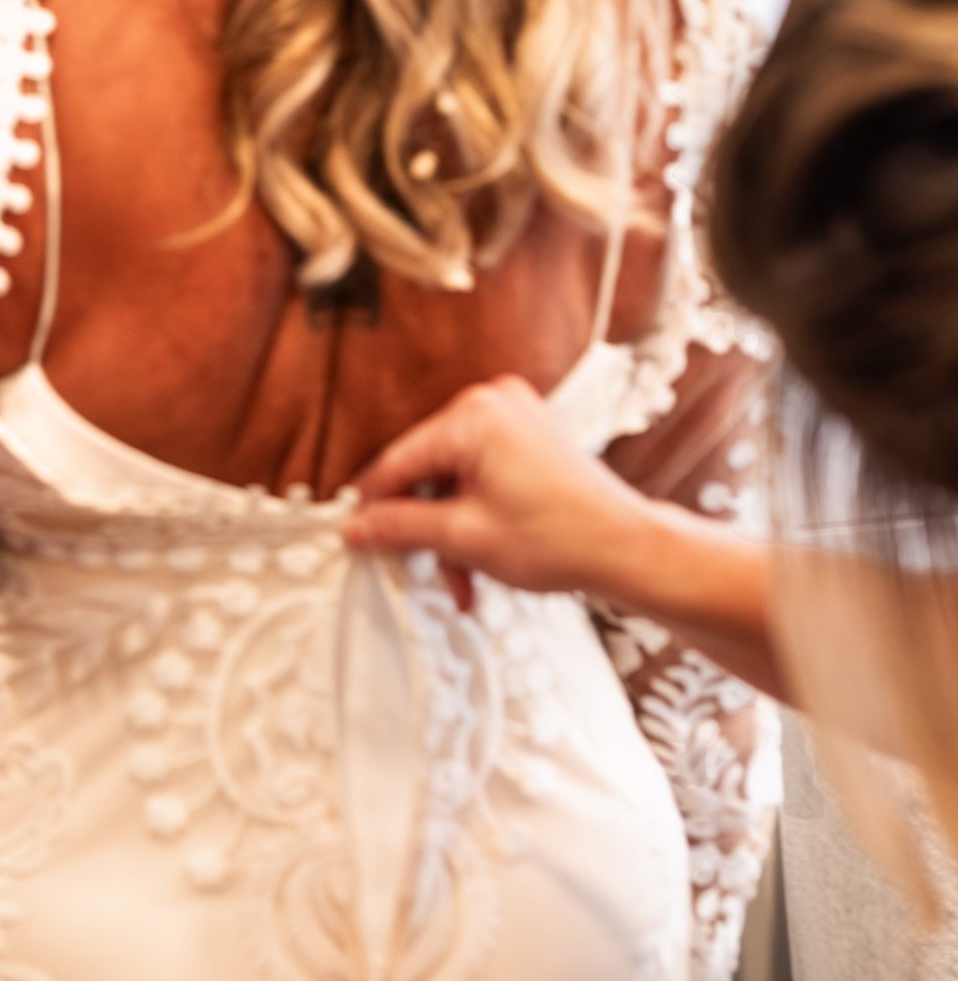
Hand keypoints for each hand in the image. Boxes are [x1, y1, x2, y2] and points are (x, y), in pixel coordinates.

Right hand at [346, 376, 648, 600]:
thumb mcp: (465, 538)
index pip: (399, 461)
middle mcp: (492, 403)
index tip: (351, 533)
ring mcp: (514, 416)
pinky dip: (473, 512)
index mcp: (473, 416)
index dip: (373, 504)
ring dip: (450, 528)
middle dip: (424, 526)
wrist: (629, 549)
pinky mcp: (527, 434)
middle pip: (426, 469)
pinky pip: (479, 472)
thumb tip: (357, 527)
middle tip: (417, 567)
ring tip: (463, 577)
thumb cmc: (563, 538)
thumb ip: (401, 528)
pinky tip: (478, 555)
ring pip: (452, 477)